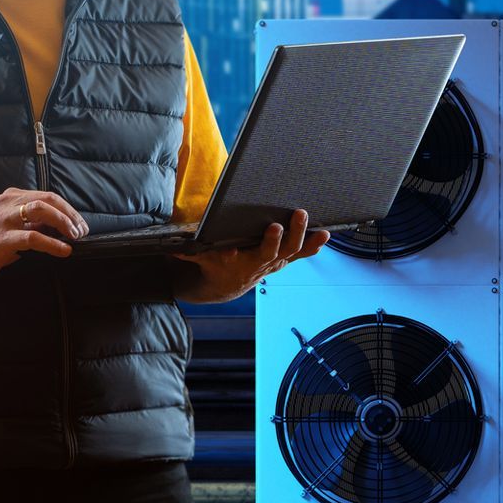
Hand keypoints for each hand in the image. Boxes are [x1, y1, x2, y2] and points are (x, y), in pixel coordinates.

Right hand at [0, 187, 88, 283]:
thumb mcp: (8, 226)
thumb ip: (30, 223)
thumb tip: (59, 229)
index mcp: (11, 198)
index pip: (47, 196)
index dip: (68, 210)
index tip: (80, 224)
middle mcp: (7, 204)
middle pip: (48, 200)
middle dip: (70, 215)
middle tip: (82, 231)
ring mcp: (3, 220)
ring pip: (41, 211)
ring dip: (63, 223)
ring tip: (75, 237)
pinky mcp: (1, 239)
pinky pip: (32, 237)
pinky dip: (52, 244)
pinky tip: (64, 250)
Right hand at [172, 208, 330, 301]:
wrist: (226, 285)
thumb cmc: (214, 265)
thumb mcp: (203, 258)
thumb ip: (193, 252)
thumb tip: (176, 245)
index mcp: (247, 263)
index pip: (260, 253)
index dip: (268, 243)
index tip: (271, 228)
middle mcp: (265, 264)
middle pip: (281, 249)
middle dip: (288, 234)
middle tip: (294, 217)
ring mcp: (277, 261)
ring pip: (294, 250)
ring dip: (306, 238)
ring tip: (320, 227)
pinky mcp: (284, 257)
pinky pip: (302, 252)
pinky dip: (314, 245)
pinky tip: (326, 234)